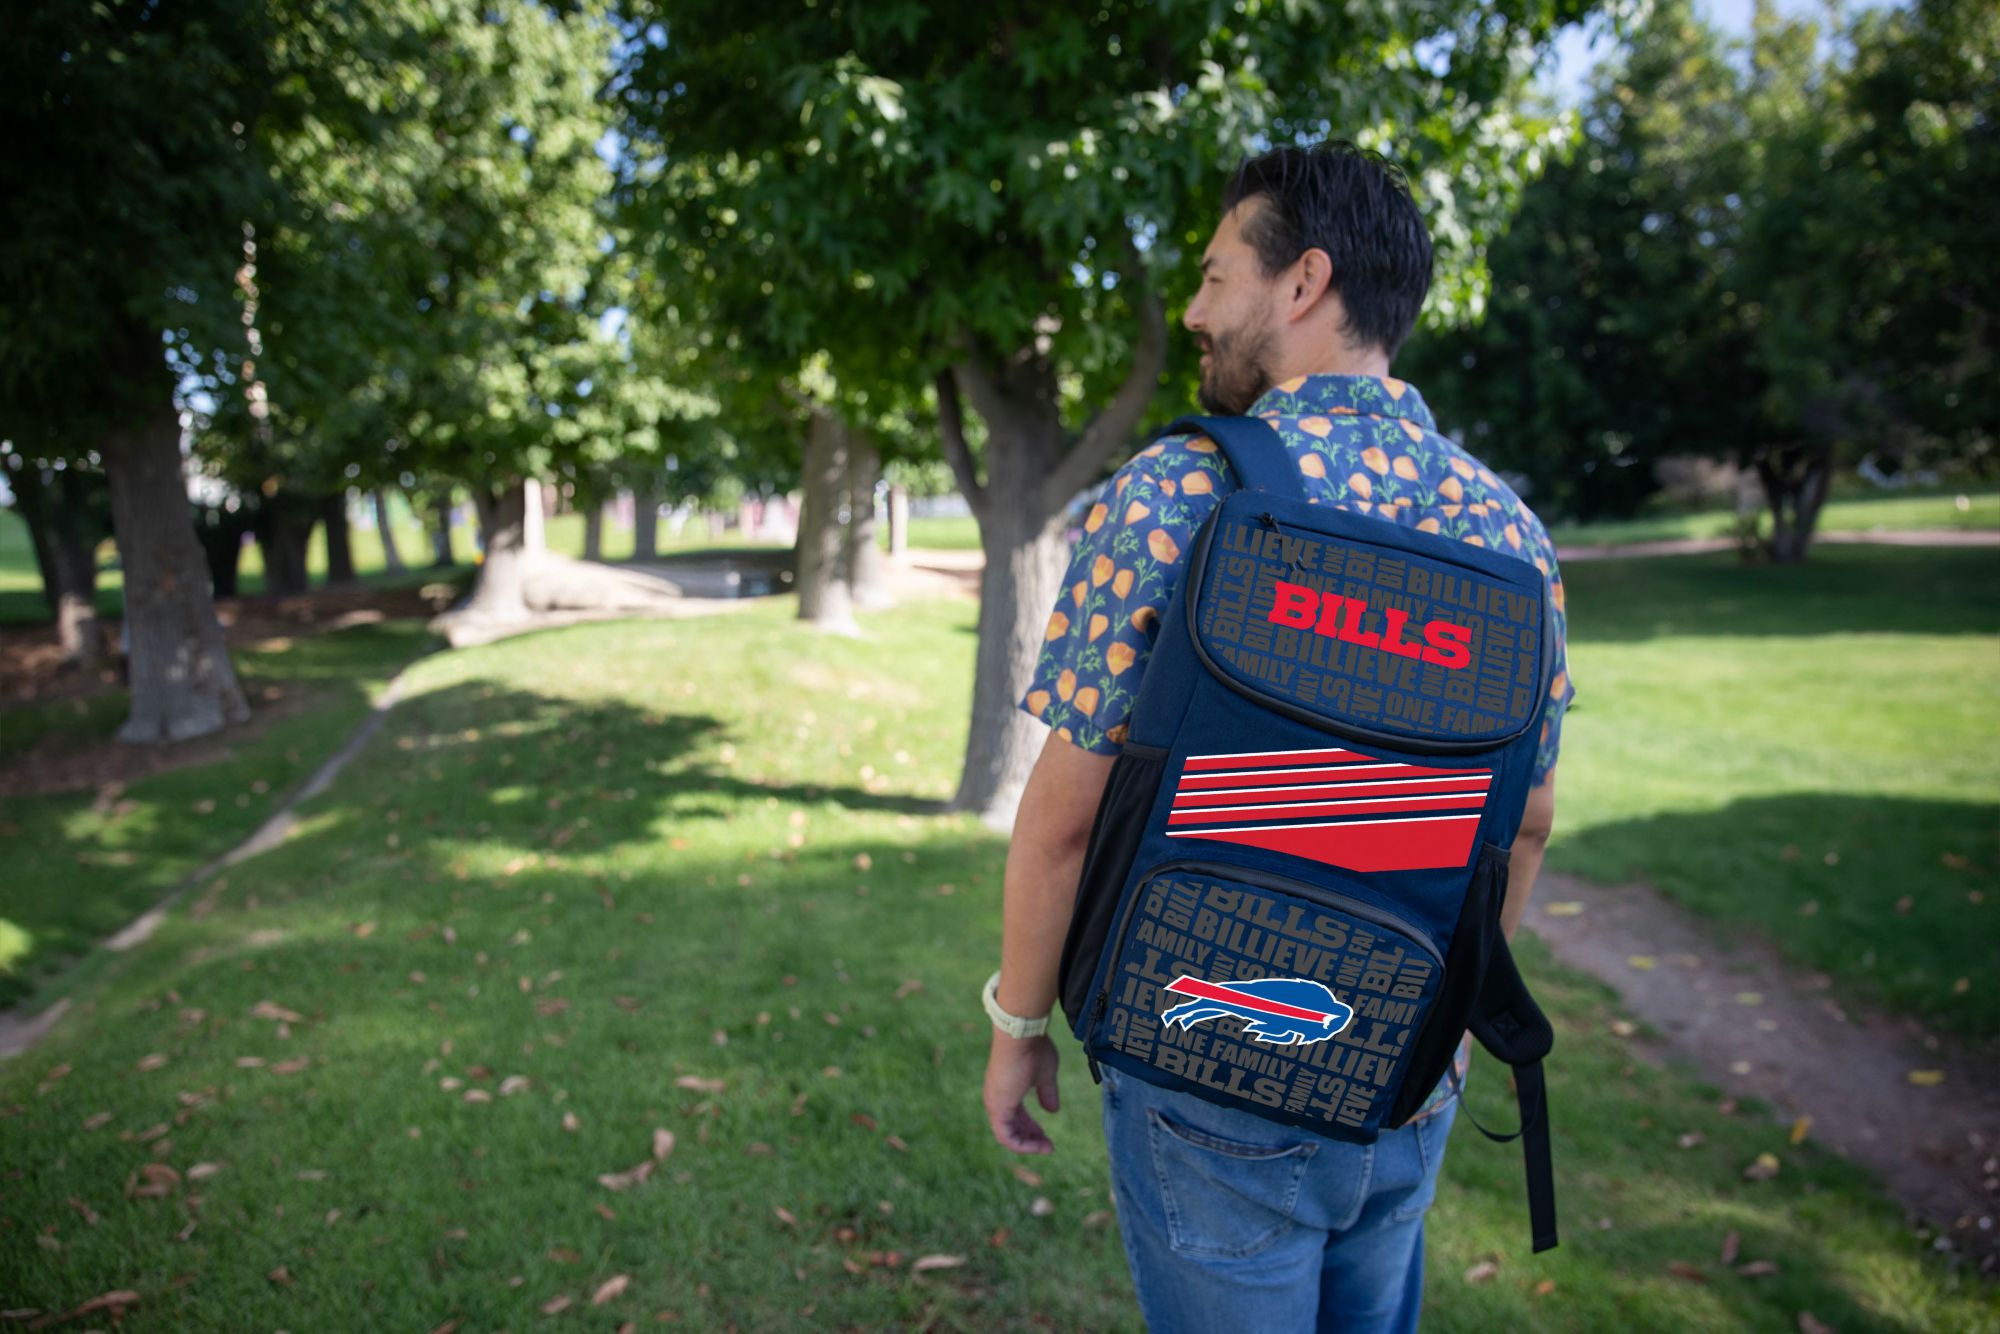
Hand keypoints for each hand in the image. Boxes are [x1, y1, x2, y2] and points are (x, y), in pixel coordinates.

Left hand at [983, 1030, 1060, 1153]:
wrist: (1021, 1034)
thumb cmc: (1033, 1050)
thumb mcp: (1045, 1075)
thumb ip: (1047, 1093)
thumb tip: (1052, 1110)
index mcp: (1005, 1090)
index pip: (1016, 1116)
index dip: (1031, 1128)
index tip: (1046, 1136)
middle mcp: (996, 1098)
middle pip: (1012, 1127)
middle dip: (1031, 1138)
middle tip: (1048, 1145)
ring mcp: (995, 1103)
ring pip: (1007, 1134)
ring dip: (1027, 1144)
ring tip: (1046, 1148)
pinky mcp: (997, 1107)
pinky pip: (1005, 1136)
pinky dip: (1021, 1144)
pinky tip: (1037, 1146)